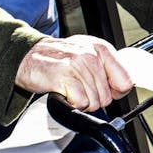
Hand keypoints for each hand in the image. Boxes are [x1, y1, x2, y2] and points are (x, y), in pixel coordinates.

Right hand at [15, 35, 131, 111]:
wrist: (26, 56)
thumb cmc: (57, 59)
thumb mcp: (87, 55)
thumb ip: (107, 69)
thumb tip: (123, 89)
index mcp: (101, 48)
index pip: (126, 80)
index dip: (115, 91)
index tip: (105, 90)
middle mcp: (91, 55)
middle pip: (107, 97)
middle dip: (93, 99)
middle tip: (78, 88)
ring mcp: (77, 66)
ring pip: (94, 102)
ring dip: (81, 102)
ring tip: (69, 89)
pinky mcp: (64, 78)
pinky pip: (81, 103)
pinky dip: (71, 104)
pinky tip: (63, 92)